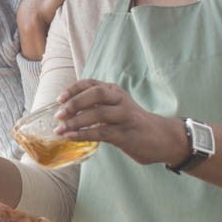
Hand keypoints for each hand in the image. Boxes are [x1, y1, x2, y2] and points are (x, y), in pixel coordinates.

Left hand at [53, 79, 185, 166]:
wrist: (162, 138)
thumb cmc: (132, 123)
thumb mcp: (115, 108)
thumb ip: (97, 106)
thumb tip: (66, 112)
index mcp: (115, 91)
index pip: (91, 84)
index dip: (73, 90)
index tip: (59, 99)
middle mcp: (120, 100)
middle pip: (95, 94)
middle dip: (74, 103)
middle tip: (58, 114)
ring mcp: (125, 116)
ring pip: (98, 113)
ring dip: (76, 121)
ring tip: (60, 129)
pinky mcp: (127, 134)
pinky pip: (102, 132)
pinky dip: (84, 134)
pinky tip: (71, 137)